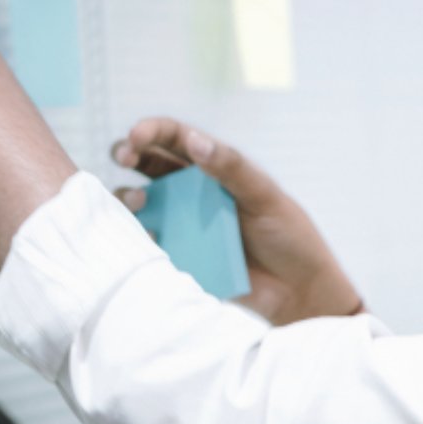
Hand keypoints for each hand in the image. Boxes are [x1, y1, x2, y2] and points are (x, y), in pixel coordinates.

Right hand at [112, 118, 362, 325]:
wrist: (297, 292)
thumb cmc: (289, 235)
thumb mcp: (264, 195)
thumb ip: (230, 167)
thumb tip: (194, 141)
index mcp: (214, 168)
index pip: (176, 138)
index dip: (153, 131)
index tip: (137, 135)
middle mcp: (192, 191)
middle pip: (147, 164)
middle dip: (128, 153)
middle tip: (125, 156)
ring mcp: (182, 223)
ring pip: (139, 203)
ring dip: (129, 197)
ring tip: (141, 202)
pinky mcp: (179, 255)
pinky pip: (148, 242)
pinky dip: (138, 236)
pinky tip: (149, 237)